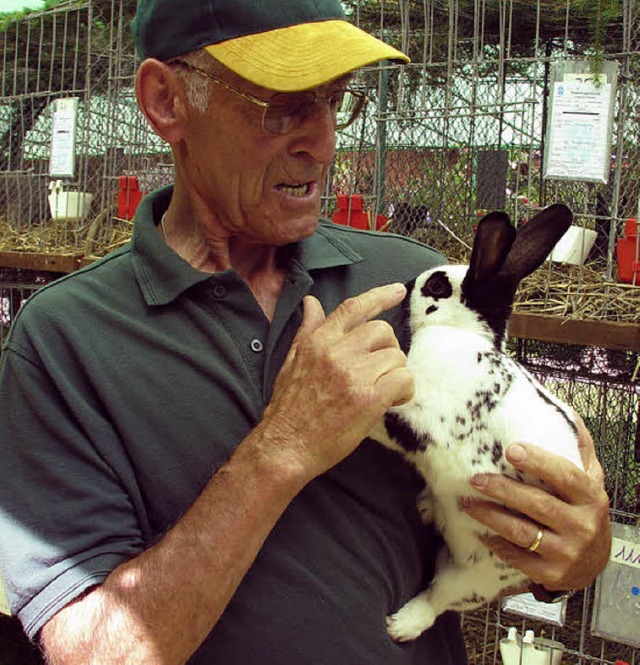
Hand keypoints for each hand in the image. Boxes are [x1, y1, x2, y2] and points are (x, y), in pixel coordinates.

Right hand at [259, 283, 413, 480]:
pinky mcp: (368, 398)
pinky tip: (392, 401)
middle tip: (379, 371)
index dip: (379, 296)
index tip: (397, 290)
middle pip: (382, 331)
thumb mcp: (292, 361)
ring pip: (396, 356)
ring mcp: (353, 373)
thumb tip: (311, 303)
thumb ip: (308, 330)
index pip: (353, 308)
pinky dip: (404, 390)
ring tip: (383, 391)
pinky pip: (403, 379)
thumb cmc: (288, 408)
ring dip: (395, 373)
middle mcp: (336, 351)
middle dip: (387, 350)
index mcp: (318, 341)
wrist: (285, 447)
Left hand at [461, 416, 610, 591]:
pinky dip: (494, 542)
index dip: (538, 462)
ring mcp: (567, 552)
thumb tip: (568, 414)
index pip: (565, 476)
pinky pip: (516, 556)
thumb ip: (579, 449)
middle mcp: (582, 526)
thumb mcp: (590, 480)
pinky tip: (478, 530)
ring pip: (521, 531)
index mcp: (590, 497)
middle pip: (537, 504)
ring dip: (489, 515)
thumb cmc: (583, 512)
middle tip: (475, 478)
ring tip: (466, 502)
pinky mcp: (552, 574)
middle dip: (502, 489)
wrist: (594, 564)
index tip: (510, 449)